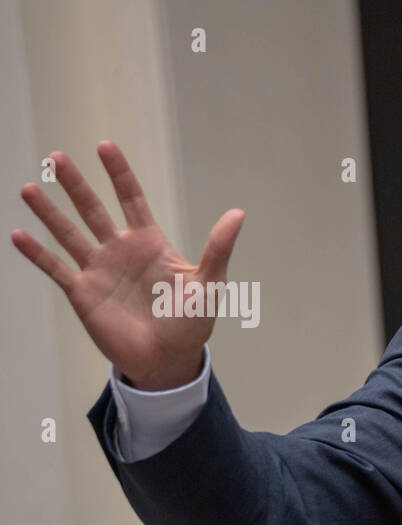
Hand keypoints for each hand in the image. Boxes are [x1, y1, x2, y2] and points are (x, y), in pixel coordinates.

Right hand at [11, 141, 244, 389]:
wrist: (169, 360)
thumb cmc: (192, 323)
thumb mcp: (209, 283)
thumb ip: (218, 248)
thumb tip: (238, 213)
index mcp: (150, 243)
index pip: (132, 199)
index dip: (119, 174)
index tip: (105, 146)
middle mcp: (120, 250)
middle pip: (93, 209)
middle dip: (75, 184)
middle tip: (56, 157)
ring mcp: (99, 270)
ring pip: (69, 233)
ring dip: (49, 212)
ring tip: (28, 188)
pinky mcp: (83, 293)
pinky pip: (56, 269)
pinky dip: (37, 253)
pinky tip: (17, 235)